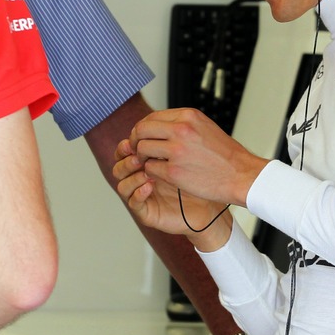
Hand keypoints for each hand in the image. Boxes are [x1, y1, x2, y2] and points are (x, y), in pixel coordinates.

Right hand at [114, 139, 229, 245]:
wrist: (215, 201)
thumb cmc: (202, 176)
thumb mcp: (185, 153)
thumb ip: (168, 141)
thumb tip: (156, 123)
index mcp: (147, 163)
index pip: (127, 151)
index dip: (129, 143)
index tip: (137, 135)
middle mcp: (141, 178)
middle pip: (119, 165)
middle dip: (125, 157)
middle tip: (137, 152)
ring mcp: (142, 195)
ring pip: (121, 184)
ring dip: (130, 174)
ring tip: (144, 167)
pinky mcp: (147, 212)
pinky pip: (134, 202)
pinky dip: (138, 193)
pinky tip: (149, 186)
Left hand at [126, 108, 266, 206]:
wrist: (242, 175)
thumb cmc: (226, 155)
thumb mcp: (204, 127)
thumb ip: (182, 124)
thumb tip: (159, 125)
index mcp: (188, 116)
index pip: (152, 117)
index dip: (143, 128)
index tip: (144, 137)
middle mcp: (181, 130)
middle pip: (142, 130)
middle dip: (136, 141)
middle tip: (139, 150)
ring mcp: (176, 151)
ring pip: (142, 149)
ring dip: (142, 157)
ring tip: (150, 163)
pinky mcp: (174, 171)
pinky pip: (150, 168)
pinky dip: (152, 172)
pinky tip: (160, 174)